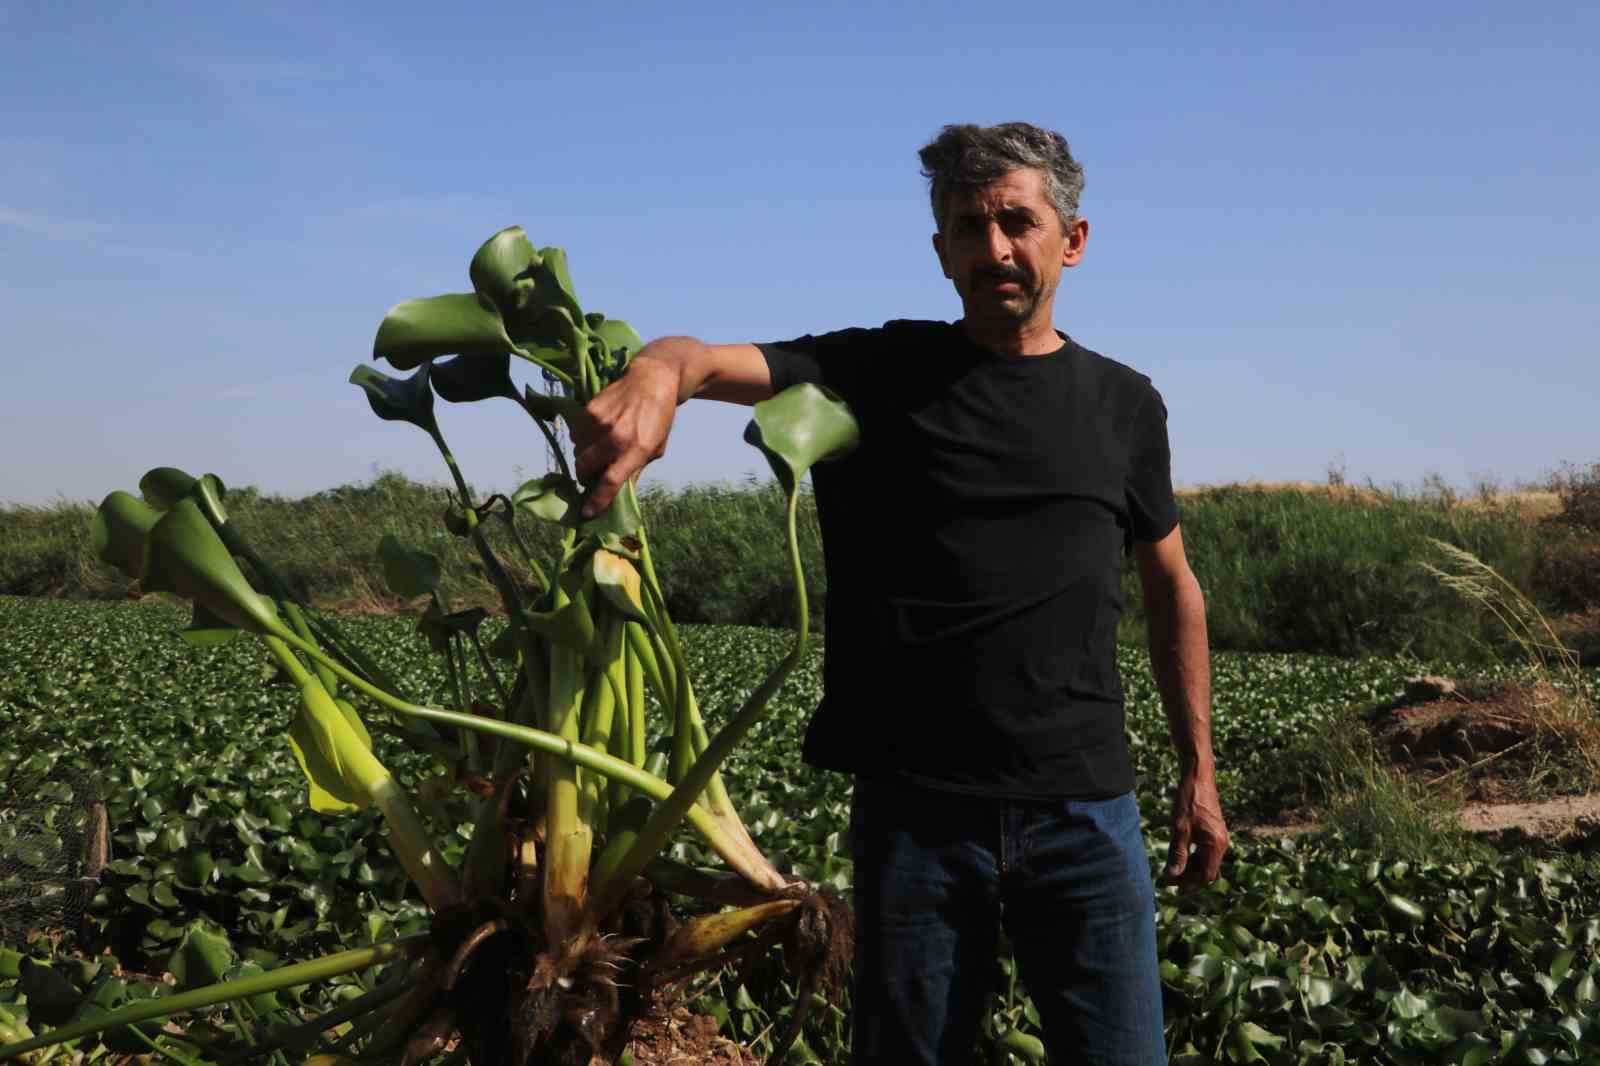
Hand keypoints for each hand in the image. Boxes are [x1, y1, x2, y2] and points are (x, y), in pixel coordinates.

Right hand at [567, 357, 680, 515]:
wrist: (653, 380)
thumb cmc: (659, 418)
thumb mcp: (656, 448)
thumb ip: (636, 470)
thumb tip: (619, 495)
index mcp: (638, 449)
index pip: (612, 482)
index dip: (597, 501)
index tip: (586, 513)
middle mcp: (617, 436)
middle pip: (586, 467)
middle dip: (585, 476)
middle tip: (590, 475)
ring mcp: (601, 422)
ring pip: (578, 451)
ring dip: (583, 456)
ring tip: (596, 449)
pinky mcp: (590, 409)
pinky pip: (575, 433)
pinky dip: (580, 438)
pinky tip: (594, 433)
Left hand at [1164, 768, 1228, 892]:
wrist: (1198, 777)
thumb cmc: (1189, 800)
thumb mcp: (1180, 828)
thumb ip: (1178, 853)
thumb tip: (1173, 875)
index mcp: (1216, 845)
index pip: (1206, 876)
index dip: (1190, 884)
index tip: (1172, 886)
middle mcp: (1221, 843)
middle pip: (1207, 871)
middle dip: (1188, 878)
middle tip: (1168, 880)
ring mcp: (1219, 837)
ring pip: (1206, 861)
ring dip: (1190, 868)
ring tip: (1171, 871)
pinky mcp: (1214, 831)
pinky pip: (1205, 851)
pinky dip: (1193, 857)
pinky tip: (1179, 857)